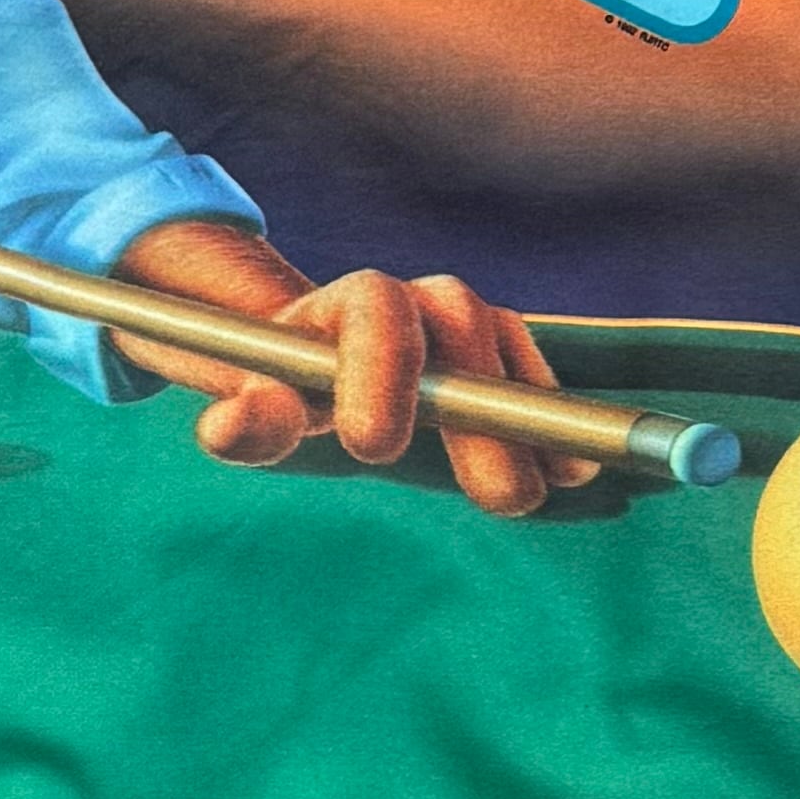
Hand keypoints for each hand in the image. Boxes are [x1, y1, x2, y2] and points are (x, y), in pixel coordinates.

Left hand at [109, 223, 594, 519]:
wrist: (313, 363)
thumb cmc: (279, 385)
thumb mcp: (252, 402)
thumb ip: (246, 416)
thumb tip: (227, 428)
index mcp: (353, 300)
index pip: (374, 310)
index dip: (379, 369)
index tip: (370, 445)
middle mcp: (422, 301)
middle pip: (462, 332)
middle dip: (484, 415)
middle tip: (499, 497)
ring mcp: (470, 327)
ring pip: (507, 354)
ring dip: (535, 420)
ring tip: (555, 483)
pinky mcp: (503, 359)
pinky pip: (536, 383)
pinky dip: (554, 425)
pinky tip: (571, 473)